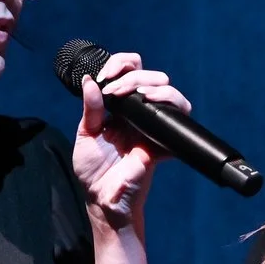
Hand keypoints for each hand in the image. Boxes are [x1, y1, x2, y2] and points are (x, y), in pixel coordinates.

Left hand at [73, 49, 191, 228]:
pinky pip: (178, 116)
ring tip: (134, 93)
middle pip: (150, 75)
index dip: (120, 64)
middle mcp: (139, 113)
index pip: (129, 72)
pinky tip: (150, 102)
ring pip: (168, 90)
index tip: (105, 77)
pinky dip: (169, 102)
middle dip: (132, 74)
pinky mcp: (164, 140)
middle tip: (114, 91)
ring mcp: (153, 125)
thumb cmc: (93, 171)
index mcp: (120, 108)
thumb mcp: (86, 134)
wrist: (105, 198)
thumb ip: (91, 108)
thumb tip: (89, 80)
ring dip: (151, 83)